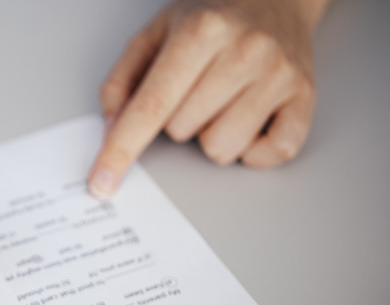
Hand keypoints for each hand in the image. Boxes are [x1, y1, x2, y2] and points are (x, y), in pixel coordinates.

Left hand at [88, 0, 330, 198]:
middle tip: (196, 87)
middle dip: (178, 119)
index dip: (121, 150)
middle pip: (182, 131)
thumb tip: (111, 130)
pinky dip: (254, 150)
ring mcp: (279, 75)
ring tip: (223, 99)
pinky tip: (249, 120)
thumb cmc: (211, 17)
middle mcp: (245, 50)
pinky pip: (271, 154)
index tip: (101, 184)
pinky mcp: (305, 97)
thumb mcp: (155, 33)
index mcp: (200, 31)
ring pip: (221, 149)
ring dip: (213, 135)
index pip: (151, 107)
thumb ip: (122, 80)